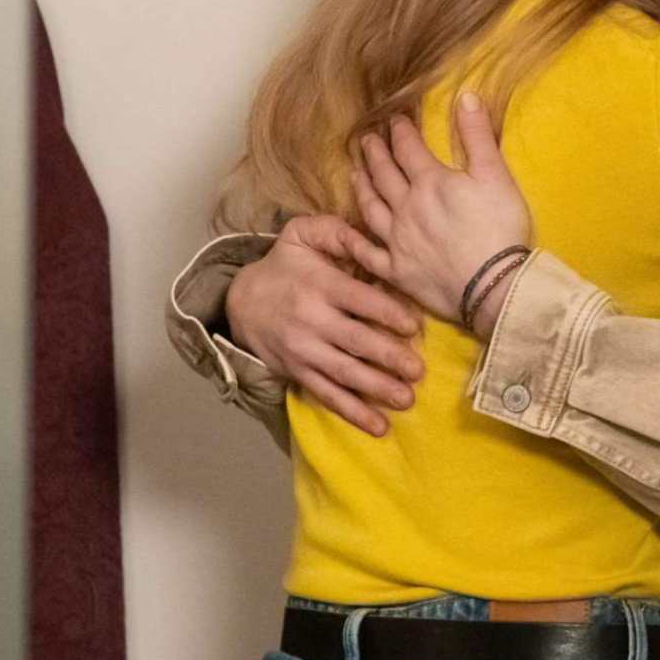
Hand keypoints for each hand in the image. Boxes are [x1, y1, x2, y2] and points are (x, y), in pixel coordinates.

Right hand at [225, 214, 419, 436]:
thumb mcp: (302, 235)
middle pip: (355, 341)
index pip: (358, 300)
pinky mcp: (299, 372)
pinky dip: (353, 413)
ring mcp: (304, 351)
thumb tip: (371, 237)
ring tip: (406, 399)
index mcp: (319, 285)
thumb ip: (337, 232)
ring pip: (344, 373)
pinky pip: (327, 395)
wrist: (241, 302)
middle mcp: (311, 320)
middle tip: (418, 370)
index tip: (414, 327)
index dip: (387, 313)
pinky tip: (379, 427)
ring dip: (377, 389)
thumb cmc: (285, 266)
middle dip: (389, 358)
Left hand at [354, 91, 532, 327]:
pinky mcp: (396, 271)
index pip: (408, 148)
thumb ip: (478, 136)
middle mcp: (405, 207)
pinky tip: (346, 231)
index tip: (394, 120)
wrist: (494, 285)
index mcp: (430, 182)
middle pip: (383, 174)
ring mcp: (397, 240)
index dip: (399, 131)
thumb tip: (464, 96)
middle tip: (366, 140)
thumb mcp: (496, 175)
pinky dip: (354, 240)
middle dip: (375, 153)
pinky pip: (367, 253)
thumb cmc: (500, 228)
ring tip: (354, 173)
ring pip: (370, 208)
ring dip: (361, 187)